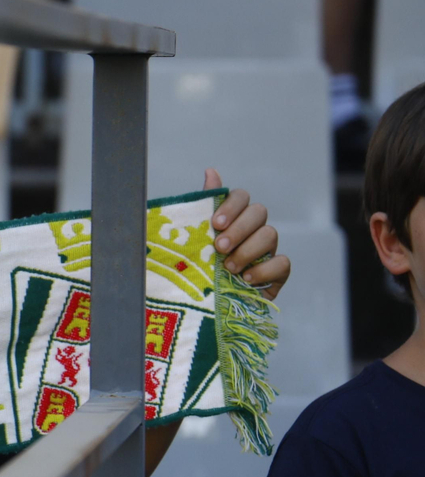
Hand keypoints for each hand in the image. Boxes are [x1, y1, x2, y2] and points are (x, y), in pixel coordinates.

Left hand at [204, 168, 289, 299]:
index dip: (231, 206)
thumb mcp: (192, 238)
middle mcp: (252, 229)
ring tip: (228, 267)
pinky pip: (283, 262)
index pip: (241, 196)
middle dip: (239, 229)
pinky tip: (245, 279)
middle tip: (219, 247)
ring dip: (248, 250)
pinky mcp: (277, 273)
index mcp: (232, 217)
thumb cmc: (197, 268)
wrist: (203, 306)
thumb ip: (203, 206)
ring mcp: (267, 250)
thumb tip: (211, 171)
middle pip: (259, 212)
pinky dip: (264, 270)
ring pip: (271, 234)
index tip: (214, 223)